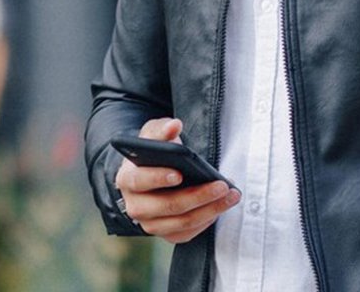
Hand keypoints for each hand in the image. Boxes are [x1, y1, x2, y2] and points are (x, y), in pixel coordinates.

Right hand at [113, 118, 239, 243]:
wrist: (152, 175)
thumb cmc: (153, 154)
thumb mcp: (153, 136)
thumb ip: (162, 129)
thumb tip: (174, 125)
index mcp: (127, 179)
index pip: (140, 181)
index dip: (158, 178)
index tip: (179, 174)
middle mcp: (135, 206)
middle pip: (167, 206)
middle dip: (198, 196)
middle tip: (222, 185)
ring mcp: (150, 224)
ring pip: (182, 222)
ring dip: (210, 210)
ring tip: (231, 195)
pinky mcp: (166, 234)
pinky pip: (188, 233)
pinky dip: (207, 221)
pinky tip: (221, 206)